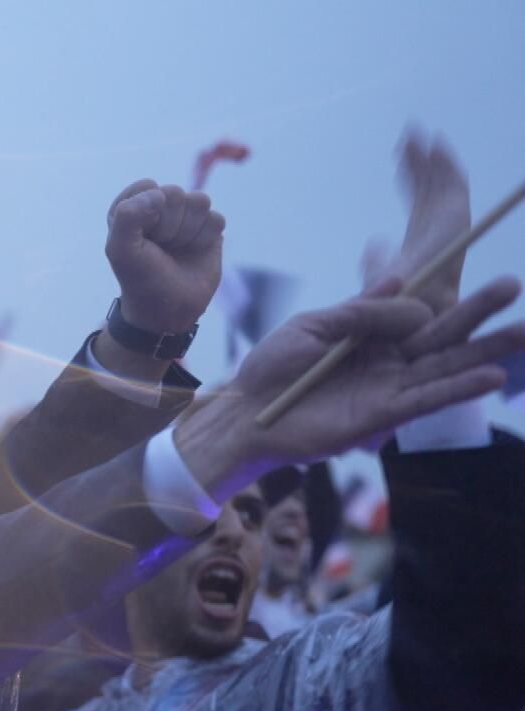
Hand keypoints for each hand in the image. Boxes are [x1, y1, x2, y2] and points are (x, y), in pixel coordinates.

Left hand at [106, 180, 225, 334]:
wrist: (168, 310)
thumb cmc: (140, 278)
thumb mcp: (120, 249)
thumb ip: (127, 215)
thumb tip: (159, 193)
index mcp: (134, 207)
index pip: (147, 187)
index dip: (146, 212)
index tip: (141, 236)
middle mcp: (161, 208)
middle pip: (174, 192)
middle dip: (168, 224)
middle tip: (160, 247)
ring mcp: (187, 217)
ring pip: (199, 202)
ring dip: (187, 231)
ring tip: (176, 250)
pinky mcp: (210, 229)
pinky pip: (216, 219)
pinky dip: (205, 239)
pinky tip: (194, 252)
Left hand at [175, 276, 523, 497]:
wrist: (245, 414)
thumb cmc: (272, 368)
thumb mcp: (312, 326)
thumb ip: (359, 309)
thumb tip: (407, 283)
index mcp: (371, 333)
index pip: (419, 309)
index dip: (445, 289)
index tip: (471, 262)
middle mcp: (388, 360)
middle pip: (443, 333)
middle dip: (479, 311)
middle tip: (513, 284)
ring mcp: (389, 387)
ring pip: (444, 366)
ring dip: (485, 352)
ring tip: (524, 333)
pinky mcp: (383, 416)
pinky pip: (425, 400)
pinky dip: (457, 388)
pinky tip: (490, 376)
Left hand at [363, 128, 468, 313]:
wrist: (406, 315)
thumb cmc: (389, 308)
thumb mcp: (377, 278)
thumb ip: (376, 261)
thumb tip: (375, 243)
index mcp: (421, 246)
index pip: (417, 204)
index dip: (412, 181)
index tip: (401, 160)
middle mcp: (437, 236)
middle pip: (429, 191)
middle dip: (420, 165)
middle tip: (407, 137)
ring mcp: (448, 229)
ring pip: (441, 186)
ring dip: (431, 160)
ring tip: (416, 134)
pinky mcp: (455, 224)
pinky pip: (454, 188)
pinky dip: (446, 166)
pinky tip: (435, 145)